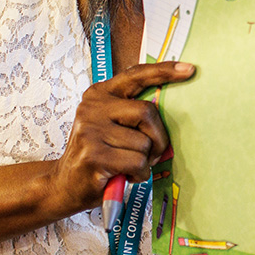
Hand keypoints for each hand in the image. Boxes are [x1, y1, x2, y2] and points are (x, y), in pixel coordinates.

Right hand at [49, 61, 194, 215]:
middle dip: (157, 138)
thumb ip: (133, 114)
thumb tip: (174, 109)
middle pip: (147, 112)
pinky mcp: (93, 155)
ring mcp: (90, 130)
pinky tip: (124, 176)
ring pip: (144, 143)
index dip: (164, 71)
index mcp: (100, 94)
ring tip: (127, 167)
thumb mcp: (112, 126)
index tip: (189, 69)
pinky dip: (139, 174)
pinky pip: (137, 162)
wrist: (65, 186)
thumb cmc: (99, 155)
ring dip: (144, 161)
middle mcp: (92, 107)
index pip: (136, 75)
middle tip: (149, 154)